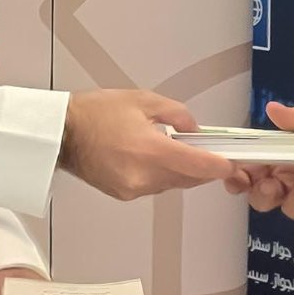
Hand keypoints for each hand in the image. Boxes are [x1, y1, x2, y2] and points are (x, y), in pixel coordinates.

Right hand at [58, 88, 236, 199]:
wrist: (61, 134)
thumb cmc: (98, 112)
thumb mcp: (144, 100)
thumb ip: (177, 115)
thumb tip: (194, 131)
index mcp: (150, 151)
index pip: (197, 165)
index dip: (219, 166)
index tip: (232, 163)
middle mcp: (144, 177)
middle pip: (188, 178)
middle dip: (203, 167)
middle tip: (210, 152)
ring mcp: (133, 189)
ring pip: (173, 184)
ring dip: (182, 171)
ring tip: (178, 150)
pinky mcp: (124, 195)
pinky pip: (155, 186)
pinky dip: (163, 175)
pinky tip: (156, 159)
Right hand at [224, 101, 293, 223]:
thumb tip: (271, 109)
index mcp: (282, 158)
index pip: (251, 171)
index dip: (237, 175)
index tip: (234, 172)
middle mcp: (292, 179)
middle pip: (262, 198)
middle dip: (260, 194)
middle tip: (269, 183)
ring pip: (289, 209)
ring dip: (293, 198)